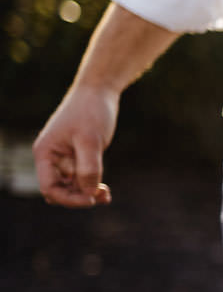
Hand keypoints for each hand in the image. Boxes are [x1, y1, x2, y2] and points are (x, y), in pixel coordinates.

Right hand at [32, 85, 118, 208]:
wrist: (98, 92)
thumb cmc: (91, 112)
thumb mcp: (91, 140)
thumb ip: (88, 167)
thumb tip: (88, 193)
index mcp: (45, 154)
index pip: (49, 188)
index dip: (68, 199)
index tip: (91, 199)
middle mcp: (52, 158)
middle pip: (59, 191)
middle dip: (78, 198)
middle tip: (102, 196)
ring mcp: (65, 159)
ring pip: (71, 187)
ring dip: (87, 194)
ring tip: (106, 194)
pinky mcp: (79, 157)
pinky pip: (81, 180)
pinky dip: (92, 186)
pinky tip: (105, 190)